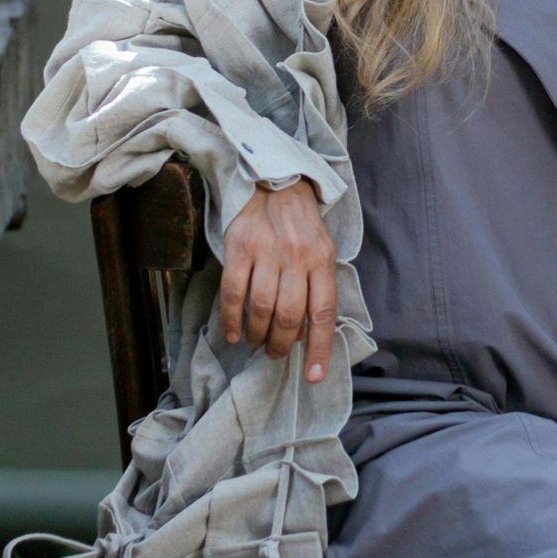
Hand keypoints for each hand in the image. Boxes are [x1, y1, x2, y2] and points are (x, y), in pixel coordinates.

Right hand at [219, 178, 337, 382]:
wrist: (273, 180)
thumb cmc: (300, 223)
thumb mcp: (321, 248)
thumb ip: (317, 285)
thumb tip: (310, 332)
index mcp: (322, 259)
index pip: (324, 313)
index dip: (320, 348)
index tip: (315, 377)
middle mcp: (297, 256)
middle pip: (290, 315)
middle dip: (282, 344)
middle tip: (274, 354)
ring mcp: (267, 252)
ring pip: (262, 308)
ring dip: (257, 334)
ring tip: (256, 342)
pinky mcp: (239, 247)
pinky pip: (234, 293)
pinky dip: (232, 319)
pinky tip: (232, 333)